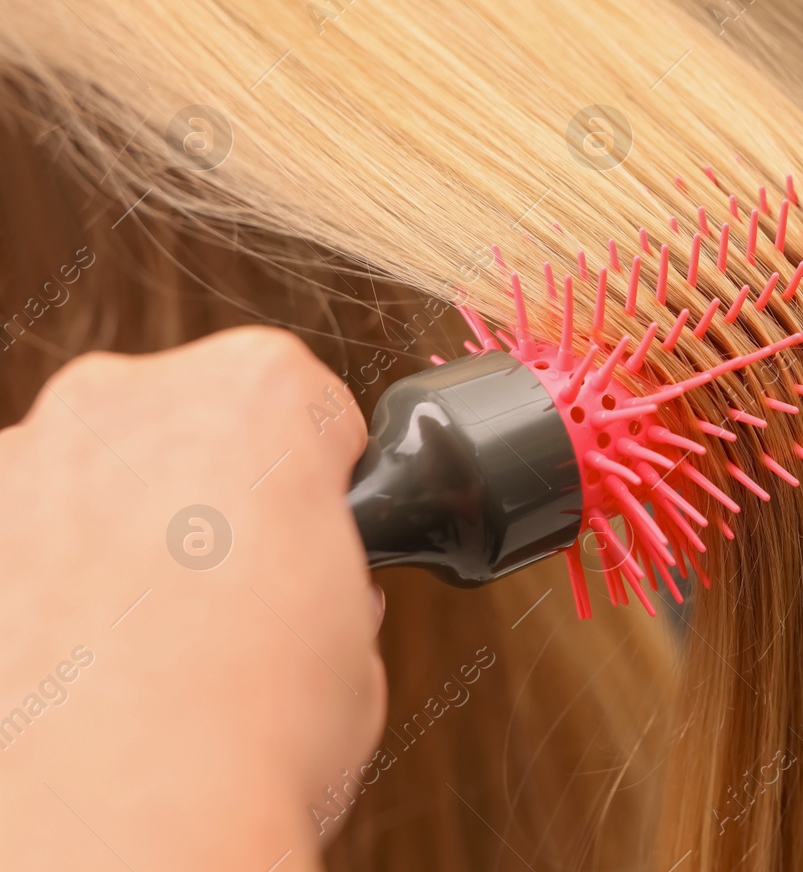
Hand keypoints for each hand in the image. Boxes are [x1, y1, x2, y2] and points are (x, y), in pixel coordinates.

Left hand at [0, 327, 384, 870]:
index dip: (321, 482)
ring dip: (118, 536)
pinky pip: (19, 542)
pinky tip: (76, 665)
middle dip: (209, 495)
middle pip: (187, 421)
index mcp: (255, 389)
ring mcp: (18, 460)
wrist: (121, 826)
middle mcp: (124, 397)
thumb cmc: (251, 727)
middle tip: (232, 596)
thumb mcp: (355, 631)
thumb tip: (292, 585)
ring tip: (145, 648)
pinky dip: (41, 586)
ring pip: (90, 478)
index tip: (311, 538)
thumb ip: (323, 568)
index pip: (308, 403)